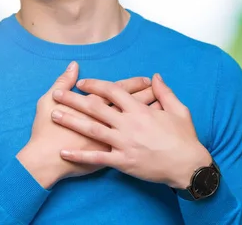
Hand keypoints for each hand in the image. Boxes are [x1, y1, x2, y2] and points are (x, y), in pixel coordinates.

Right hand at [17, 62, 159, 188]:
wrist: (45, 161)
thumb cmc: (45, 132)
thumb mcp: (49, 101)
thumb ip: (62, 81)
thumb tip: (74, 67)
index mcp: (96, 106)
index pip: (121, 91)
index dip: (135, 84)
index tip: (147, 80)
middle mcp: (107, 121)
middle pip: (133, 105)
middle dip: (148, 96)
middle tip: (160, 91)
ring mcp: (112, 139)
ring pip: (137, 124)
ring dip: (149, 115)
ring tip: (161, 108)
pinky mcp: (112, 156)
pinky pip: (133, 145)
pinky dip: (144, 139)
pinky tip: (153, 134)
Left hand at [50, 73, 211, 188]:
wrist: (187, 165)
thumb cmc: (184, 138)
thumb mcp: (179, 110)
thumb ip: (165, 92)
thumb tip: (155, 76)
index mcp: (140, 110)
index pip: (113, 91)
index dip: (95, 85)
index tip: (82, 82)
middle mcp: (128, 124)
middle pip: (96, 108)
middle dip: (74, 99)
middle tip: (57, 93)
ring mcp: (124, 143)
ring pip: (92, 129)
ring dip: (71, 121)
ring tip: (54, 115)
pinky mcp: (123, 161)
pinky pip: (97, 158)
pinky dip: (79, 156)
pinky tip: (64, 153)